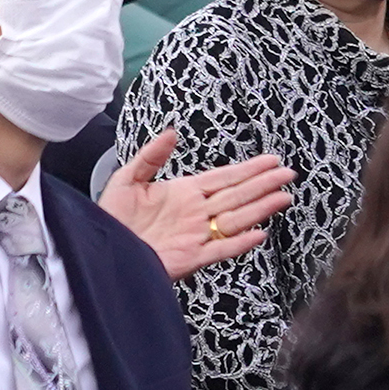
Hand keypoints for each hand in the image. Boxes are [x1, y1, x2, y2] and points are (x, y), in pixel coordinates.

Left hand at [101, 131, 293, 280]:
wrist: (100, 250)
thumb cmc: (111, 219)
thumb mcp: (127, 179)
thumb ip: (151, 156)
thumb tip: (172, 131)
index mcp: (183, 193)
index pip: (223, 178)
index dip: (248, 169)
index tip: (270, 160)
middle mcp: (195, 213)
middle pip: (237, 195)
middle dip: (263, 184)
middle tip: (288, 174)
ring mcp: (196, 235)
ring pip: (236, 219)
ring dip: (260, 208)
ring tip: (283, 197)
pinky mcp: (191, 258)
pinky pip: (221, 250)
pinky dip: (240, 243)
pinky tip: (259, 233)